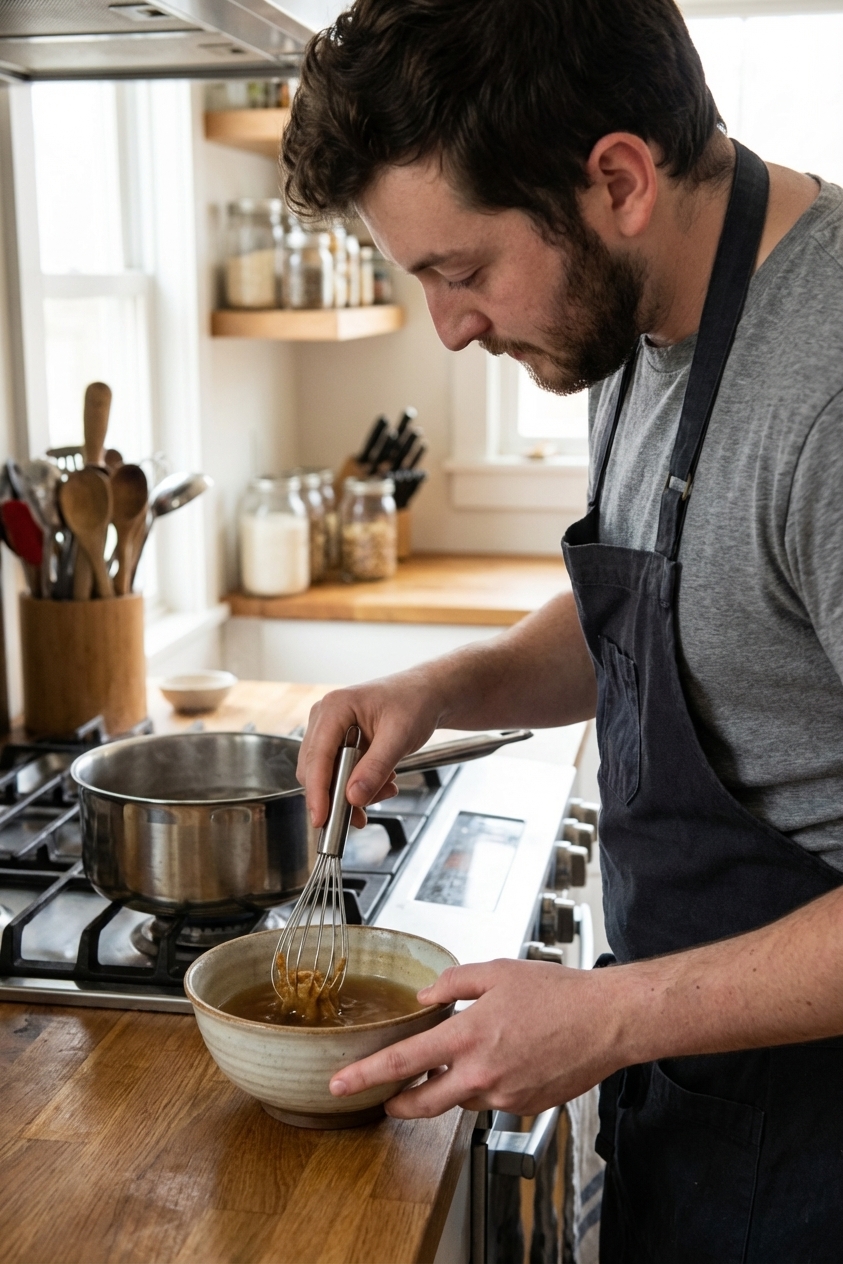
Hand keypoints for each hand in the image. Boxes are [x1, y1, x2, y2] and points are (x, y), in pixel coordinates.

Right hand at [297, 667, 445, 827]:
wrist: (425, 695)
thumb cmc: (414, 703)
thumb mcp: (400, 736)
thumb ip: (375, 768)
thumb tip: (353, 797)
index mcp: (335, 707)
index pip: (317, 757)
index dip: (317, 792)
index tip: (321, 819)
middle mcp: (325, 718)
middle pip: (315, 770)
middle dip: (338, 796)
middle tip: (363, 814)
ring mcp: (329, 730)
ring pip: (326, 776)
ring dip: (352, 792)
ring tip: (386, 788)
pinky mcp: (337, 742)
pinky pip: (338, 773)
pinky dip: (357, 785)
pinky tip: (381, 782)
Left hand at [329, 959, 626, 1116]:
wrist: (607, 1021)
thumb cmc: (558, 992)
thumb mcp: (498, 971)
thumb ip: (453, 982)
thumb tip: (425, 998)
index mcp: (469, 1036)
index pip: (403, 1062)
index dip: (365, 1075)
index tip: (339, 1083)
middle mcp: (482, 1073)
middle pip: (421, 1104)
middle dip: (395, 1103)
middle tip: (383, 1097)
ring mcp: (504, 1095)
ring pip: (458, 1099)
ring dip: (448, 1085)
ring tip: (463, 1057)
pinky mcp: (524, 1106)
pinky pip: (490, 1100)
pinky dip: (484, 1084)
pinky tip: (503, 1059)